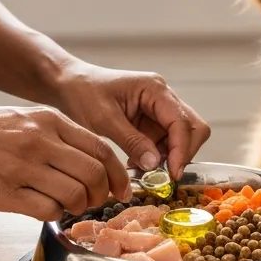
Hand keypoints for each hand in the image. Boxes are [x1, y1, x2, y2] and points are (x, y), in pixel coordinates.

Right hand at [0, 104, 130, 220]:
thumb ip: (57, 135)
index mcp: (48, 120)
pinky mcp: (5, 194)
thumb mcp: (24, 117)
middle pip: (93, 175)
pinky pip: (47, 211)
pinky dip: (53, 215)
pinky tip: (44, 208)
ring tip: (66, 206)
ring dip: (77, 207)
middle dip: (101, 195)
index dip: (117, 174)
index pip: (101, 149)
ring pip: (74, 196)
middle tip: (94, 202)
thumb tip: (90, 162)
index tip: (120, 189)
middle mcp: (39, 142)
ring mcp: (22, 168)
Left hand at [52, 62, 210, 178]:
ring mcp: (158, 109)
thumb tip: (155, 164)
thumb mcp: (104, 119)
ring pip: (181, 137)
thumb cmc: (82, 93)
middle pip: (192, 127)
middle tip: (166, 176)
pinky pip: (164, 142)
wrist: (68, 85)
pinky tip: (136, 162)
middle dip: (182, 153)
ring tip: (143, 170)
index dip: (181, 150)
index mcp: (154, 89)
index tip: (173, 174)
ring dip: (168, 157)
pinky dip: (156, 156)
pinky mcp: (150, 121)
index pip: (182, 122)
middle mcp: (162, 97)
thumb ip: (131, 141)